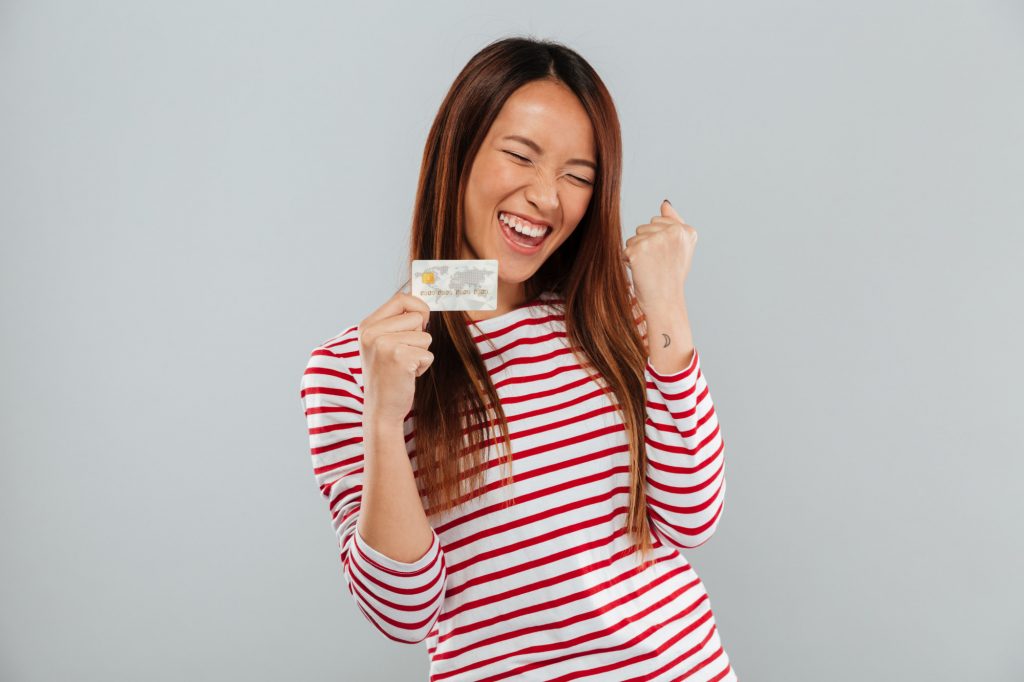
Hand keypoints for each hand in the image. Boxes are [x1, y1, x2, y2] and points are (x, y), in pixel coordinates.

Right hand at [357, 293, 433, 423]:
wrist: (381, 409)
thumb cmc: (388, 375)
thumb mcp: (382, 343)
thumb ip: (397, 322)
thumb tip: (423, 304)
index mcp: (367, 325)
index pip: (401, 298)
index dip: (418, 308)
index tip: (421, 323)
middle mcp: (371, 332)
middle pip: (416, 317)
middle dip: (420, 336)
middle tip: (403, 355)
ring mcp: (383, 344)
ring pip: (425, 337)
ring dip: (421, 353)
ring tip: (403, 366)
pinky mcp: (398, 358)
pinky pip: (428, 354)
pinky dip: (423, 366)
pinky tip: (406, 375)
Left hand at [622, 199, 696, 316]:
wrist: (665, 301)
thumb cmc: (671, 276)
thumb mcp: (680, 248)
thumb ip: (675, 223)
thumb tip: (664, 204)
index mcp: (686, 231)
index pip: (658, 222)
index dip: (658, 241)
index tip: (667, 257)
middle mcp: (673, 232)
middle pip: (644, 228)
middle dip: (646, 245)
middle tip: (657, 264)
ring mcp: (656, 240)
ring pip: (634, 238)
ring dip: (637, 253)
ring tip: (650, 268)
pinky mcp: (639, 250)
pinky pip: (625, 250)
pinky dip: (629, 262)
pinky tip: (641, 272)